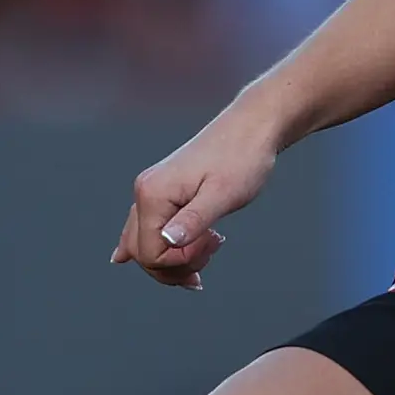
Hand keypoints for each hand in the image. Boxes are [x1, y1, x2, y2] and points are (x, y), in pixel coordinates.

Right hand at [111, 108, 279, 289]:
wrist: (251, 129)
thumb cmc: (241, 159)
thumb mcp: (222, 195)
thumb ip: (194, 220)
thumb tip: (167, 242)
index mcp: (153, 194)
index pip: (149, 253)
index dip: (181, 261)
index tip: (214, 241)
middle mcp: (144, 192)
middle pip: (142, 253)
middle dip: (177, 265)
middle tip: (214, 248)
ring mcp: (150, 193)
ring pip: (145, 244)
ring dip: (176, 258)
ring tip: (210, 246)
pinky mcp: (162, 193)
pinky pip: (148, 229)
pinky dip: (162, 247)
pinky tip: (160, 260)